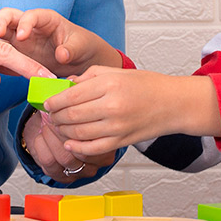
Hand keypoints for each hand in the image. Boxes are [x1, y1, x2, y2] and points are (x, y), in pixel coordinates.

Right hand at [0, 8, 121, 76]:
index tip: (22, 35)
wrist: (77, 60)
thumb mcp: (80, 46)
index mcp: (44, 19)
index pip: (31, 15)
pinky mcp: (12, 55)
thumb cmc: (80, 46)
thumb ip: (71, 49)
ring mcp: (17, 40)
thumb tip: (62, 54)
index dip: (25, 23)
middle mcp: (27, 26)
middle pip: (6, 17)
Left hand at [43, 67, 220, 157]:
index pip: (70, 96)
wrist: (172, 103)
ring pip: (78, 134)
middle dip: (55, 117)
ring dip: (62, 132)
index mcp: (109, 85)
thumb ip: (88, 77)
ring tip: (58, 126)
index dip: (53, 101)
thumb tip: (64, 86)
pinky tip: (69, 142)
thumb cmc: (146, 85)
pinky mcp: (121, 142)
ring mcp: (117, 127)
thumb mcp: (116, 71)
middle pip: (71, 116)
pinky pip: (92, 148)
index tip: (47, 102)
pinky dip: (76, 147)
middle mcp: (112, 106)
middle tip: (50, 115)